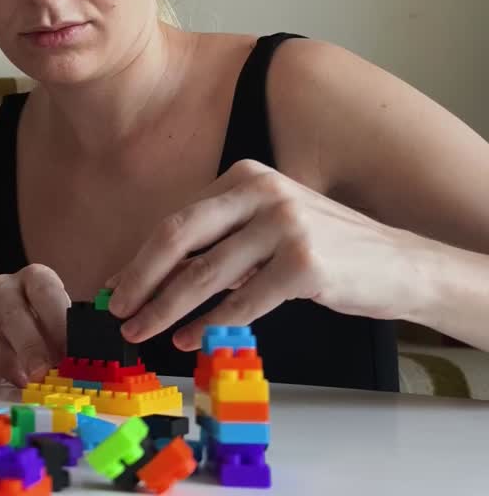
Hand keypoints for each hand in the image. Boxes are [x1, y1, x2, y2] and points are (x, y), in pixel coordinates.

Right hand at [0, 263, 70, 387]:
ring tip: (18, 380)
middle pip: (10, 309)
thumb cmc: (46, 328)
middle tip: (41, 373)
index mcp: (35, 278)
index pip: (44, 290)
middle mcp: (2, 285)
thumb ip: (71, 342)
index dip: (56, 320)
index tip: (68, 351)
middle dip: (27, 344)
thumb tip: (81, 366)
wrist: (16, 328)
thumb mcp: (63, 328)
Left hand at [108, 160, 414, 349]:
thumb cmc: (323, 249)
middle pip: (178, 236)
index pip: (177, 219)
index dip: (140, 257)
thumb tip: (148, 275)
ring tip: (142, 330)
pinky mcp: (305, 263)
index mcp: (244, 176)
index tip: (114, 286)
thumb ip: (215, 244)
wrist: (399, 264)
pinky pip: (242, 301)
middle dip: (140, 277)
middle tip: (117, 309)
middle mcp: (261, 192)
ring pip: (205, 273)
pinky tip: (189, 337)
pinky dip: (209, 323)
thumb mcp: (265, 229)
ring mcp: (285, 224)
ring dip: (166, 307)